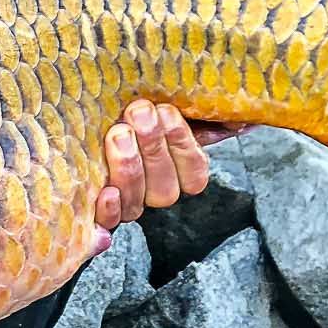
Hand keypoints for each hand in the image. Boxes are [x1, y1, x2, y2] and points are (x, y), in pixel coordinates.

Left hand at [96, 100, 209, 233]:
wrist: (84, 112)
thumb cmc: (128, 109)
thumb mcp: (163, 104)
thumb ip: (202, 115)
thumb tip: (244, 120)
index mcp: (178, 170)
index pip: (194, 174)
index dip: (183, 146)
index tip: (167, 111)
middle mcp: (155, 192)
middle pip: (165, 190)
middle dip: (154, 149)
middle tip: (140, 112)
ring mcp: (127, 203)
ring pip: (137, 204)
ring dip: (130, 168)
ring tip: (119, 133)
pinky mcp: (98, 212)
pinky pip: (108, 223)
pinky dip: (109, 210)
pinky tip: (107, 191)